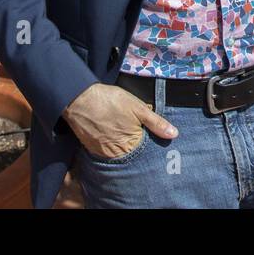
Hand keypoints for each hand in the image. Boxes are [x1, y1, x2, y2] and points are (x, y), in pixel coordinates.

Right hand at [62, 83, 177, 157]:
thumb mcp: (137, 107)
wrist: (79, 98)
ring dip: (125, 149)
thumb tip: (174, 134)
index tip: (156, 143)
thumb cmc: (110, 101)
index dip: (152, 146)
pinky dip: (112, 147)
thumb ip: (156, 122)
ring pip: (119, 156)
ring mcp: (103, 153)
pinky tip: (113, 136)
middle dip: (138, 150)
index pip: (147, 152)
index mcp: (131, 144)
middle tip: (136, 135)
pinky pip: (106, 153)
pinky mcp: (92, 150)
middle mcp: (117, 153)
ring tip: (124, 135)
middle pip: (133, 156)